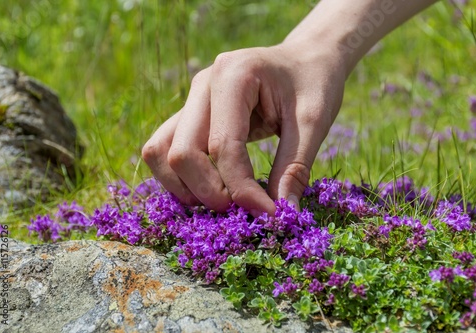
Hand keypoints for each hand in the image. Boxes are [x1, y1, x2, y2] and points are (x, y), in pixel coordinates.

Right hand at [142, 42, 346, 214]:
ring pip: (160, 152)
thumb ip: (295, 168)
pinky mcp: (190, 113)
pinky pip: (165, 148)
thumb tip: (282, 216)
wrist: (305, 60)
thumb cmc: (314, 84)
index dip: (242, 189)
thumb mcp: (314, 122)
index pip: (223, 146)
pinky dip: (178, 176)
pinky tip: (209, 189)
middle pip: (182, 153)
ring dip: (184, 187)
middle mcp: (203, 84)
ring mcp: (192, 98)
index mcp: (234, 76)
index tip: (269, 215)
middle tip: (243, 210)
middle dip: (210, 192)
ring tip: (223, 201)